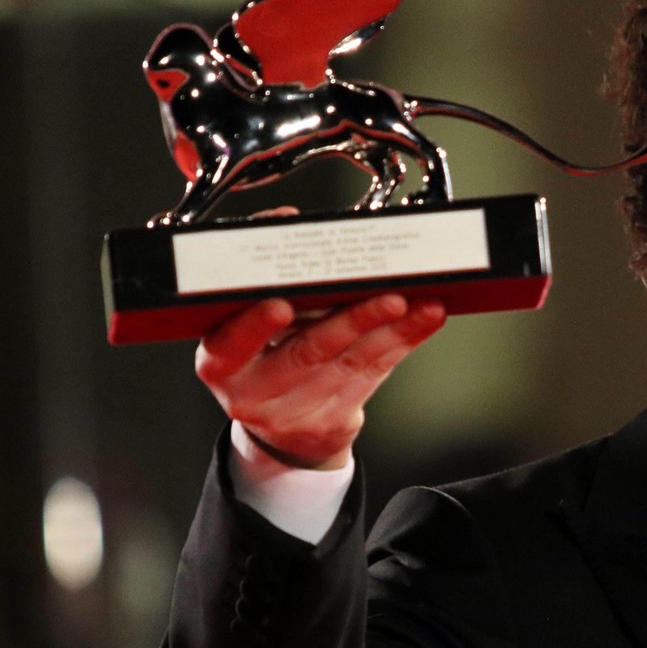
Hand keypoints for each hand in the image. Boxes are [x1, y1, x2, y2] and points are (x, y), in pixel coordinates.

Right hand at [195, 292, 446, 468]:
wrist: (279, 427)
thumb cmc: (260, 355)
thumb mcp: (243, 321)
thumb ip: (261, 271)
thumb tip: (284, 219)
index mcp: (220, 363)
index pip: (229, 345)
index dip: (254, 327)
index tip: (281, 305)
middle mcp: (253, 393)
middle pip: (305, 353)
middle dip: (350, 321)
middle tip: (389, 297)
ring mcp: (296, 412)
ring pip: (350, 363)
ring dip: (390, 328)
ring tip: (420, 302)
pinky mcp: (334, 420)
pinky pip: (374, 373)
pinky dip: (403, 340)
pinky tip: (426, 318)